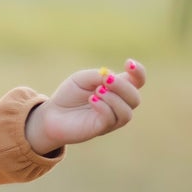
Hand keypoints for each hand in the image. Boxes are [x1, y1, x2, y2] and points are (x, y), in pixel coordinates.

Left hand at [24, 60, 146, 153]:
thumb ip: (98, 76)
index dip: (139, 72)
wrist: (52, 114)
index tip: (128, 63)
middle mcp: (118, 104)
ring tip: (97, 92)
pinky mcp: (101, 128)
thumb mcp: (82, 79)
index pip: (137, 81)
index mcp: (117, 89)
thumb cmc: (69, 95)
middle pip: (135, 98)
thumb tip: (111, 77)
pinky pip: (111, 119)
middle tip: (106, 80)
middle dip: (123, 87)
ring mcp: (111, 118)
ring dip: (114, 99)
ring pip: (127, 112)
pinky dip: (104, 107)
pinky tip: (92, 100)